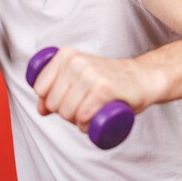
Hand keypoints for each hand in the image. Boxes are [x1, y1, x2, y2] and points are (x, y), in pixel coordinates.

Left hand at [32, 47, 155, 132]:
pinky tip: (95, 119)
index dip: (50, 101)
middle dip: (65, 113)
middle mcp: (76, 62)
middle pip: (53, 103)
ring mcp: (90, 74)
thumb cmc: (107, 81)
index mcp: (65, 55)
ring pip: (67, 112)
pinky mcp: (104, 88)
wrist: (141, 78)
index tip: (66, 100)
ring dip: (78, 121)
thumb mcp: (78, 79)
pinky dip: (87, 124)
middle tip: (83, 108)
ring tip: (91, 113)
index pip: (40, 88)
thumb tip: (40, 109)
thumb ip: (55, 91)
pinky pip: (83, 116)